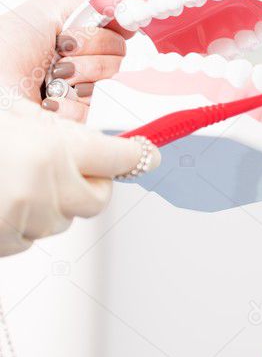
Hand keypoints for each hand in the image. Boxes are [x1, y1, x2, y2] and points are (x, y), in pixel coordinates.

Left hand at [0, 0, 133, 121]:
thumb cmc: (5, 49)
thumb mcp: (45, 10)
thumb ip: (90, 7)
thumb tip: (124, 16)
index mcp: (77, 44)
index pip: (117, 40)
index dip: (98, 38)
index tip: (70, 38)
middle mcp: (82, 68)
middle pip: (117, 62)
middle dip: (86, 58)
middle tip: (57, 60)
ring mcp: (82, 97)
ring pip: (110, 87)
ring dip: (78, 79)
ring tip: (51, 81)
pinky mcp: (80, 122)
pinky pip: (96, 112)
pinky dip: (70, 104)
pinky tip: (50, 100)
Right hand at [0, 100, 160, 256]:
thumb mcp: (12, 114)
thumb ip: (56, 131)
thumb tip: (100, 143)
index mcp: (53, 148)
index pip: (122, 156)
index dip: (138, 154)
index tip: (151, 152)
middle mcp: (46, 187)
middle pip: (98, 197)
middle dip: (88, 183)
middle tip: (64, 165)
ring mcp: (25, 219)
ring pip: (62, 218)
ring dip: (48, 202)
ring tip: (10, 177)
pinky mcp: (5, 243)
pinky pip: (29, 236)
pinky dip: (18, 221)